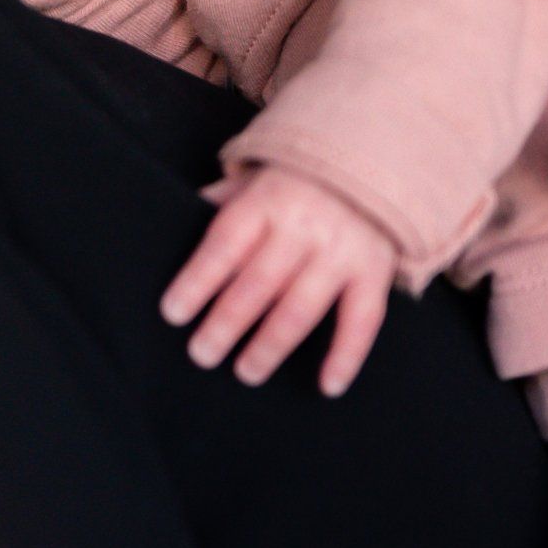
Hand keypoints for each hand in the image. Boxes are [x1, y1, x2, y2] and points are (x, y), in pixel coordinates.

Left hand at [160, 167, 397, 394]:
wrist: (373, 161)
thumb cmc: (296, 183)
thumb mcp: (256, 179)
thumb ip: (223, 202)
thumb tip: (177, 222)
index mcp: (267, 201)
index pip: (225, 245)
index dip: (197, 280)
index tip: (173, 314)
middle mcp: (304, 225)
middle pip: (258, 283)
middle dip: (226, 323)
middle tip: (202, 354)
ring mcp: (341, 249)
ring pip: (301, 308)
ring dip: (271, 345)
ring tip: (246, 372)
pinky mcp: (374, 271)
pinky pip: (362, 319)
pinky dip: (347, 356)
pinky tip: (327, 386)